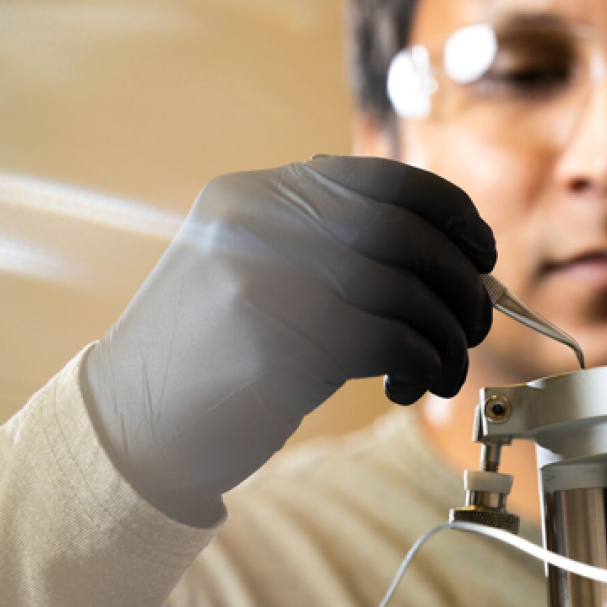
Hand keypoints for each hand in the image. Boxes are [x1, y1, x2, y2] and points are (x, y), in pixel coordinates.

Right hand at [80, 156, 495, 525]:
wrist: (128, 428)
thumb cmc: (206, 356)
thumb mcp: (250, 271)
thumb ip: (322, 246)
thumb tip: (440, 251)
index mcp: (253, 195)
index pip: (378, 178)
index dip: (447, 209)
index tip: (479, 247)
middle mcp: (257, 224)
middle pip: (402, 230)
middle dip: (460, 278)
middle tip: (476, 319)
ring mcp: (265, 282)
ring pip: (405, 288)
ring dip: (448, 332)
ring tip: (445, 366)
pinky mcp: (282, 347)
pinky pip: (392, 340)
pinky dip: (423, 362)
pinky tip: (411, 385)